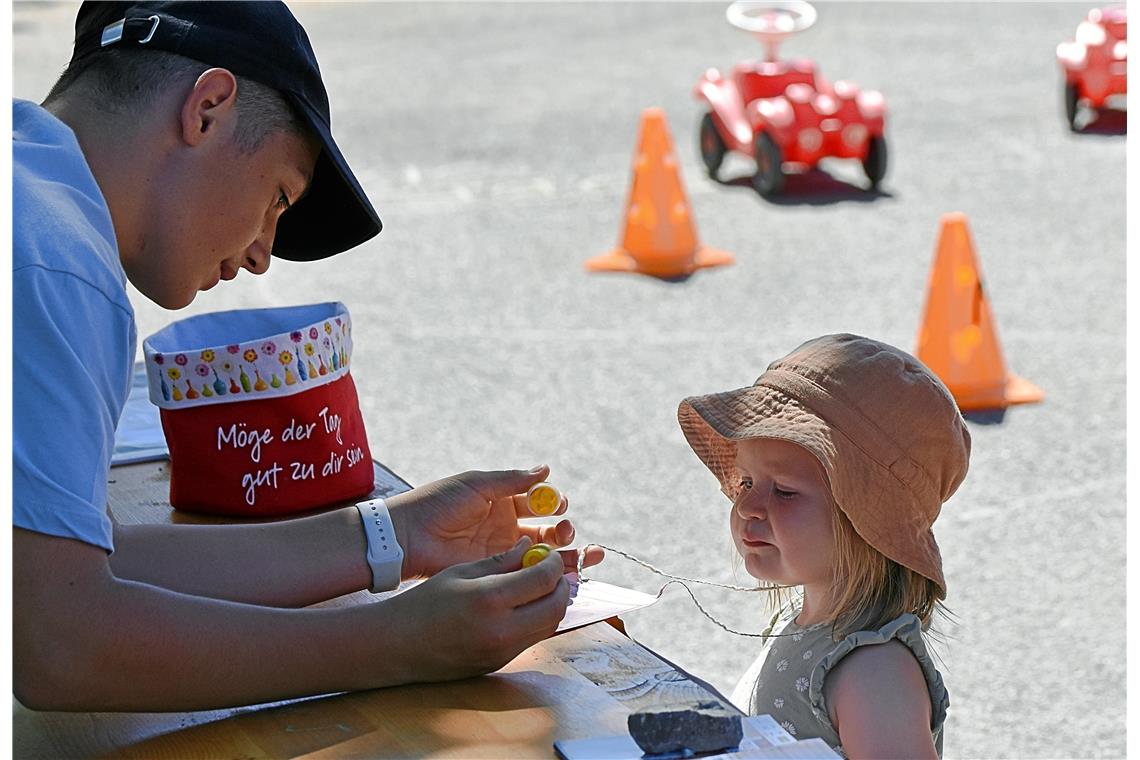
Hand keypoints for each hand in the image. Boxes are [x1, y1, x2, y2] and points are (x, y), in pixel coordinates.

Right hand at [382, 536, 570, 681]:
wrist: (399, 645)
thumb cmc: (426, 602)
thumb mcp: (461, 571)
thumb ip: (501, 560)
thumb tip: (531, 546)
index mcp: (490, 599)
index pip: (543, 580)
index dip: (554, 564)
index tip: (551, 555)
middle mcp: (502, 629)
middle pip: (556, 607)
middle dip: (562, 585)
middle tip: (553, 571)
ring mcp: (503, 651)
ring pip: (550, 626)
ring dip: (553, 604)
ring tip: (540, 587)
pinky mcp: (501, 663)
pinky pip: (533, 639)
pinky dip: (538, 620)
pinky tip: (526, 606)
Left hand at [387, 466, 602, 577]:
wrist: (407, 535)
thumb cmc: (438, 503)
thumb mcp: (476, 484)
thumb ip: (512, 480)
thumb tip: (546, 469)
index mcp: (503, 502)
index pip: (539, 503)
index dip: (554, 503)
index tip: (559, 504)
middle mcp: (507, 528)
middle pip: (548, 531)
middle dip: (565, 531)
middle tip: (567, 531)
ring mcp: (502, 552)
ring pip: (543, 555)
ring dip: (566, 554)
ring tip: (584, 554)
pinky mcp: (495, 573)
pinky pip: (526, 574)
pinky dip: (547, 575)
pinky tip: (565, 574)